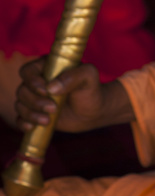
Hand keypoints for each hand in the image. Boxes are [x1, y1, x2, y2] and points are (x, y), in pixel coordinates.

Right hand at [15, 58, 132, 132]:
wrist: (94, 111)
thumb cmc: (91, 89)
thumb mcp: (88, 76)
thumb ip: (74, 76)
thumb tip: (51, 87)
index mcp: (48, 67)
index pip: (28, 70)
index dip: (32, 81)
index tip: (47, 91)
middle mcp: (38, 81)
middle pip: (22, 89)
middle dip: (35, 101)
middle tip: (53, 108)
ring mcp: (35, 98)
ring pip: (20, 104)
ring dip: (30, 114)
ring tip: (47, 120)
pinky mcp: (34, 113)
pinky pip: (19, 118)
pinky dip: (23, 123)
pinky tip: (32, 127)